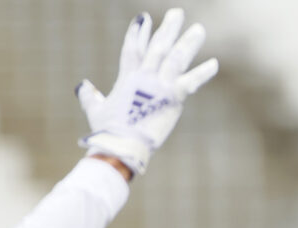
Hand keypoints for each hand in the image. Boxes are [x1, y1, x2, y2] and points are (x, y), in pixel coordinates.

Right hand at [76, 8, 217, 176]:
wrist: (123, 145)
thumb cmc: (108, 132)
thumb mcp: (95, 110)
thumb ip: (89, 96)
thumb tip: (82, 86)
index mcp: (127, 79)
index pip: (133, 49)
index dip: (138, 32)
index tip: (144, 18)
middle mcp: (144, 77)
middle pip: (158, 46)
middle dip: (168, 28)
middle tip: (177, 12)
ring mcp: (159, 86)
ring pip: (176, 58)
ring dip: (188, 43)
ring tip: (199, 29)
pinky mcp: (173, 98)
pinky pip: (191, 81)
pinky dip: (203, 72)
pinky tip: (214, 63)